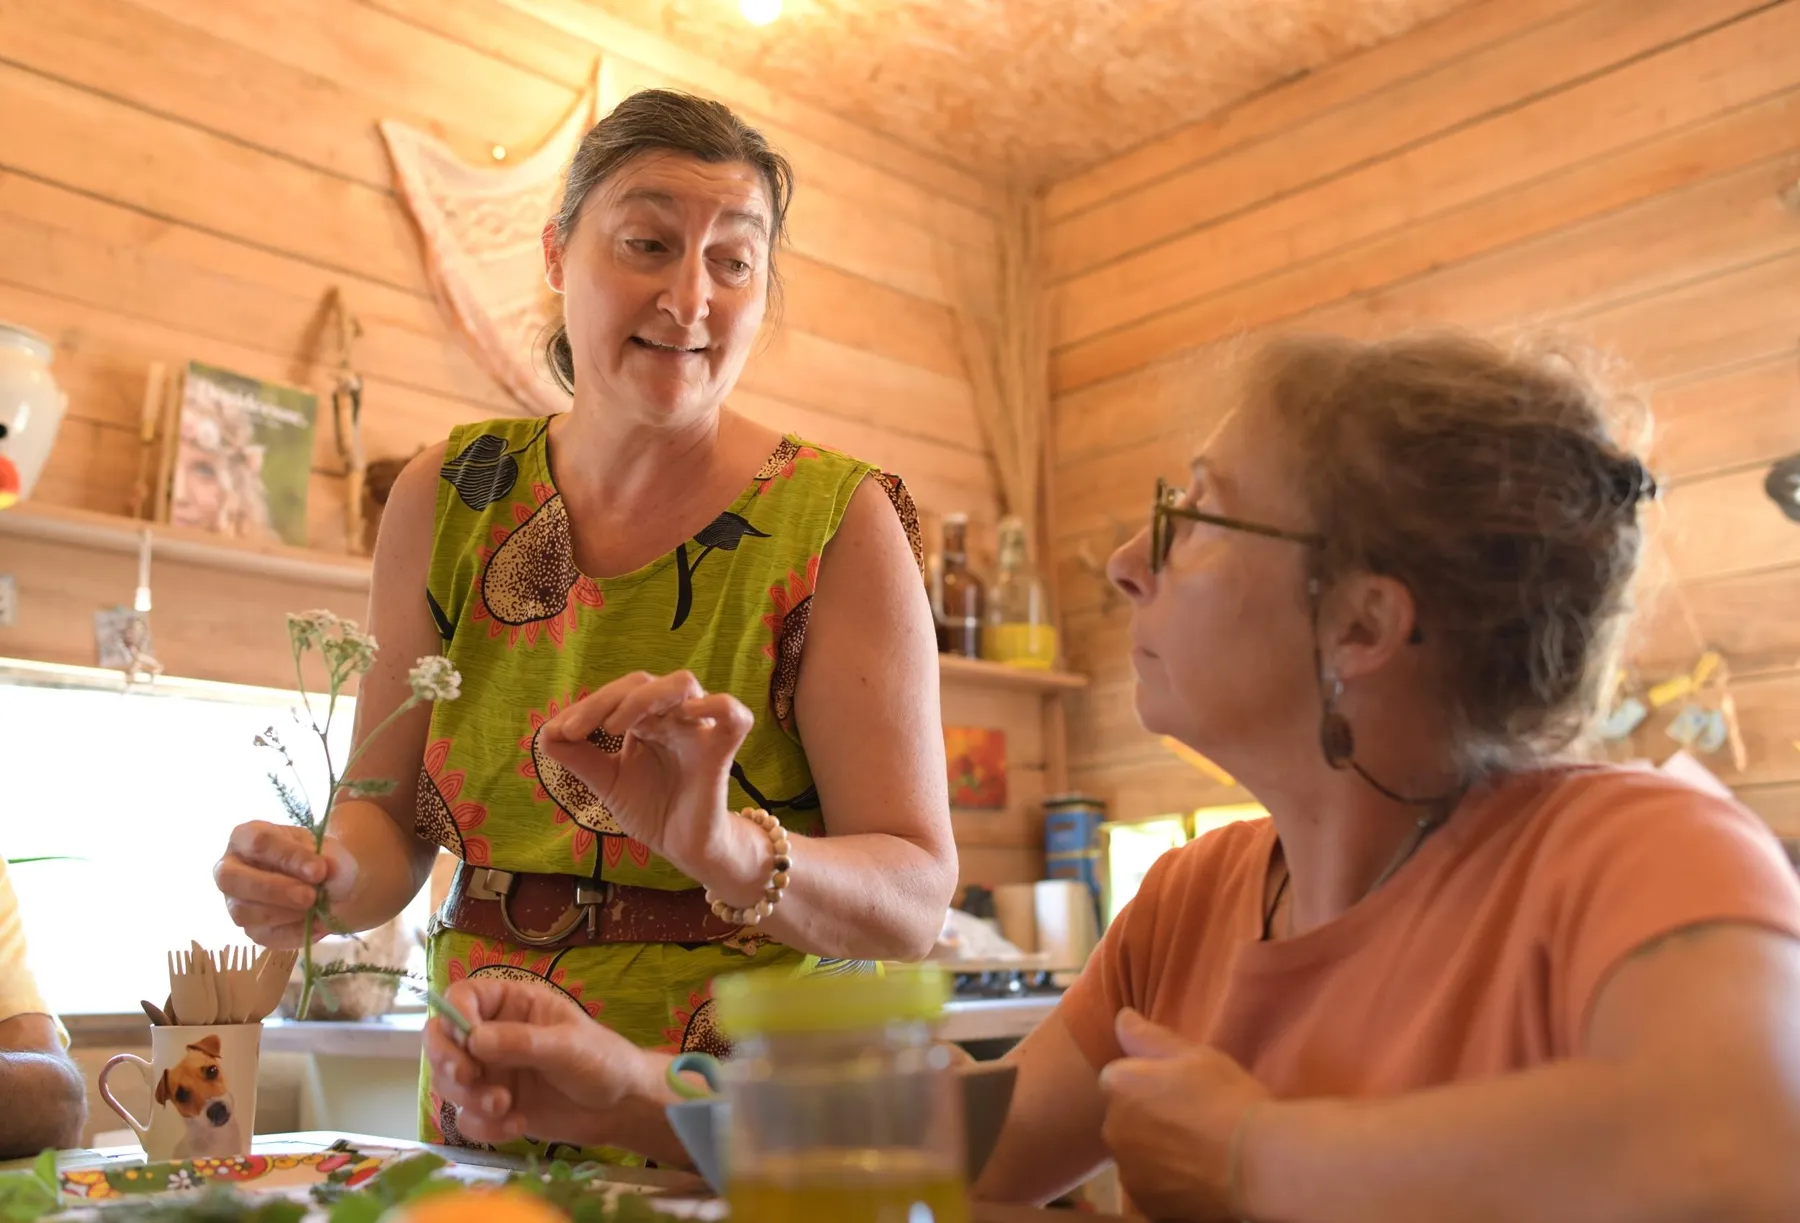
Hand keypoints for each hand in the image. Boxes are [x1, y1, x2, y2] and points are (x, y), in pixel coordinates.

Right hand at [213, 822, 356, 946]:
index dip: (289, 857)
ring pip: (243, 911)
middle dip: (274, 888)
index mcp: (245, 837)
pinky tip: (318, 925)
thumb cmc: (317, 859)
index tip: (319, 870)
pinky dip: (294, 932)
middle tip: (310, 895)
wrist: (329, 887)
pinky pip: (264, 936)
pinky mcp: (250, 929)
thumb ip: (330, 858)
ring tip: (316, 908)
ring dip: (284, 912)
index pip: (257, 842)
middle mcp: (229, 869)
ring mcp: (235, 902)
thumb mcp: (329, 850)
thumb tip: (327, 870)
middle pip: (231, 878)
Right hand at [425, 977, 662, 1148]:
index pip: (463, 996)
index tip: (467, 1041)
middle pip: (440, 1039)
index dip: (454, 1014)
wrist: (620, 1108)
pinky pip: (467, 1118)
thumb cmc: (602, 1061)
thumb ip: (521, 1042)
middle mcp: (493, 1035)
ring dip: (468, 1097)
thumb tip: (473, 1039)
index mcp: (512, 1004)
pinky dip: (485, 1127)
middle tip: (468, 1077)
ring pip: (448, 1082)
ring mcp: (491, 1072)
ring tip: (505, 1106)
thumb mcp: (566, 1046)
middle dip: (447, 1061)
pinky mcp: (493, 1107)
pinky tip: (518, 1125)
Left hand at [539, 670, 759, 890]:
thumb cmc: (652, 810)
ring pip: (681, 684)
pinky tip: (683, 717)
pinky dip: (714, 705)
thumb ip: (579, 759)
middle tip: (575, 731)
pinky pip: (732, 714)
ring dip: (642, 698)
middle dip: (603, 701)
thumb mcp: (607, 783)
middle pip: (643, 683)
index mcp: (647, 720)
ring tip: (614, 728)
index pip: (618, 694)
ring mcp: (698, 730)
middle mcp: (673, 717)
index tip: (558, 734)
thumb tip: (545, 735)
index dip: (585, 707)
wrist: (683, 848)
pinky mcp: (720, 751)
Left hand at [1099, 1009, 1272, 1221]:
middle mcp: (1112, 1129)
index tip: (1181, 1089)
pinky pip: (1151, 1187)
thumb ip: (1148, 1036)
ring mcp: (1128, 1172)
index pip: (1119, 1078)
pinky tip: (1200, 1175)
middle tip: (1195, 1120)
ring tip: (1200, 1151)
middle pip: (1125, 1118)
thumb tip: (1120, 1017)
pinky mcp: (1147, 1206)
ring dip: (1156, 1151)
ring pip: (1137, 1154)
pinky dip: (1168, 1183)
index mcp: (1118, 1086)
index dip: (1149, 1081)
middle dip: (1148, 1117)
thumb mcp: (1193, 1055)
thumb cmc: (1227, 1098)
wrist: (1258, 1163)